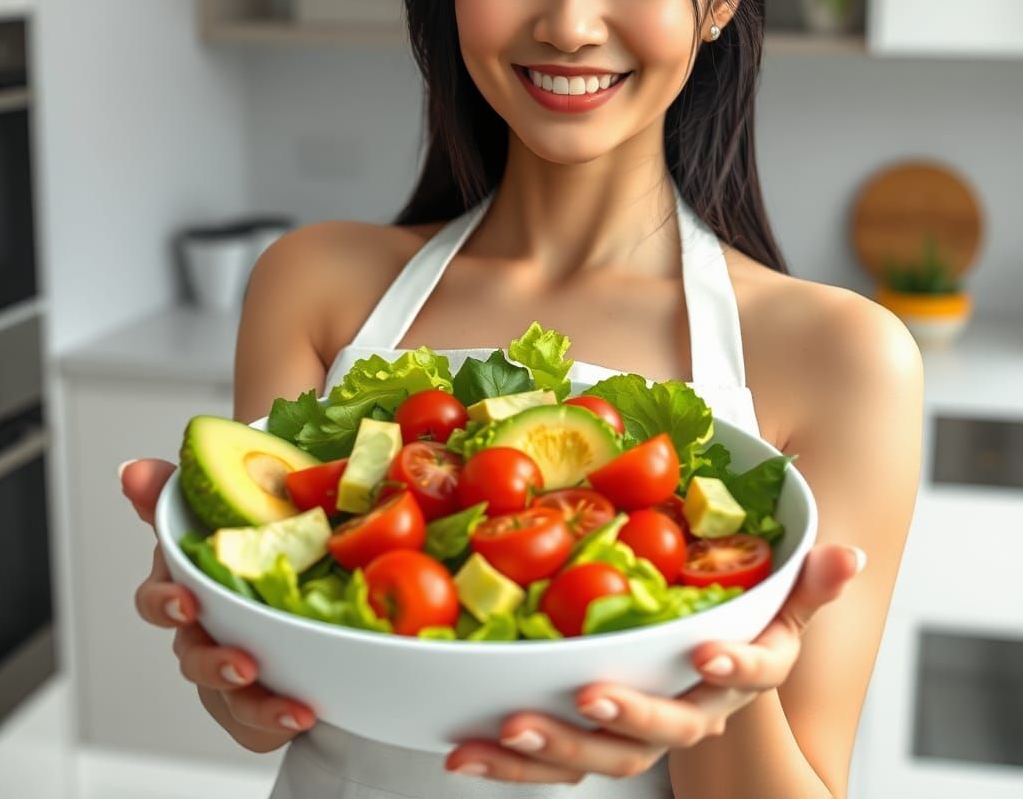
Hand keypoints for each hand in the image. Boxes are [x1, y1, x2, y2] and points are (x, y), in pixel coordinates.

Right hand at [120, 458, 317, 752]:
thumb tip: (132, 472)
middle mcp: (204, 634)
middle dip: (215, 665)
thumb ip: (177, 490)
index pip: (158, 602)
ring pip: (232, 700)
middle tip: (244, 665)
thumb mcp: (219, 509)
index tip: (186, 601)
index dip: (165, 604)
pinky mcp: (260, 699)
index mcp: (187, 589)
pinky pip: (260, 724)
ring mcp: (231, 669)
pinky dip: (277, 723)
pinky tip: (305, 712)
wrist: (295, 569)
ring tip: (292, 707)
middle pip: (195, 660)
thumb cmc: (246, 544)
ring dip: (257, 705)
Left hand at [444, 543, 864, 783]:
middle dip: (627, 716)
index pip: (744, 678)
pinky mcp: (583, 741)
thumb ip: (804, 583)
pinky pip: (549, 762)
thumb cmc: (731, 630)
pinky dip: (506, 763)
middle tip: (587, 695)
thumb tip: (852, 553)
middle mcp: (685, 713)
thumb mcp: (772, 605)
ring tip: (508, 730)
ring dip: (553, 750)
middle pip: (663, 729)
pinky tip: (464, 750)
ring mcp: (632, 734)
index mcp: (730, 675)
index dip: (729, 670)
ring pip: (598, 755)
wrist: (697, 678)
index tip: (705, 652)